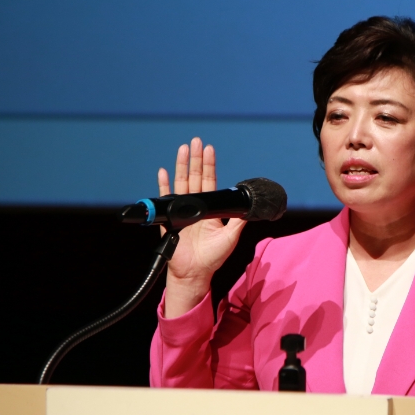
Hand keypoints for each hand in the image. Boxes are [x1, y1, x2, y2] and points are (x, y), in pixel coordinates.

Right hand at [159, 138, 246, 317]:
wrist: (194, 273)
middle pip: (195, 177)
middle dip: (196, 159)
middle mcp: (195, 206)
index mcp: (209, 208)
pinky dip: (163, 186)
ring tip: (183, 149)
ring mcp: (181, 212)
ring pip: (181, 183)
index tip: (210, 149)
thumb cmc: (213, 258)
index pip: (209, 181)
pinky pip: (165, 200)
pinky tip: (163, 172)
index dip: (209, 166)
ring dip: (181, 166)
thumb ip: (238, 221)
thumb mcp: (231, 237)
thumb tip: (251, 207)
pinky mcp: (169, 220)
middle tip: (196, 141)